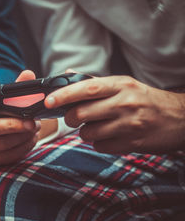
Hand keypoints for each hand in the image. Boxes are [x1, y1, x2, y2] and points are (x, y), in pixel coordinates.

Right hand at [0, 70, 40, 165]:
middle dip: (14, 126)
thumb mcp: (9, 100)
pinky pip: (6, 156)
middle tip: (32, 122)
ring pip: (1, 144)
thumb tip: (28, 74)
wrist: (5, 134)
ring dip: (22, 137)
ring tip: (35, 129)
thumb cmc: (5, 113)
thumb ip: (18, 86)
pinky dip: (23, 148)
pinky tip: (31, 139)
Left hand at [45, 74, 184, 153]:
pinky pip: (101, 147)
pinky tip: (109, 136)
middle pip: (81, 114)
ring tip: (97, 126)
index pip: (86, 89)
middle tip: (72, 118)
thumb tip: (66, 74)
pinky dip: (99, 143)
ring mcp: (129, 125)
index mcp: (120, 85)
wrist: (180, 118)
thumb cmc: (145, 99)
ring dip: (85, 132)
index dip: (63, 95)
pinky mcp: (133, 143)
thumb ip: (94, 82)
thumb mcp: (124, 84)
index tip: (48, 101)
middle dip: (70, 119)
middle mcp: (124, 103)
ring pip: (88, 134)